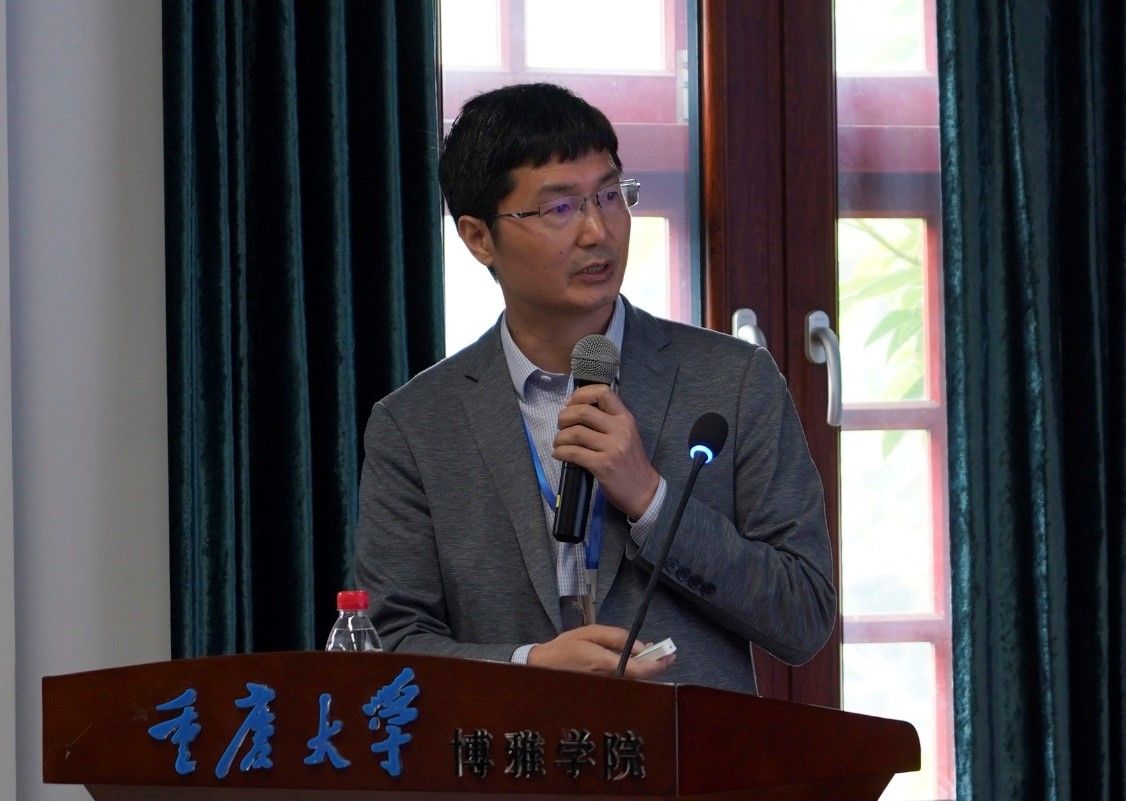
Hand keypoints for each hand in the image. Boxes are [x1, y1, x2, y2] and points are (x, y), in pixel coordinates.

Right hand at [526, 624, 674, 678]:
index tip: (671, 655)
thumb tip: (639, 647)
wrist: (541, 668)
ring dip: (644, 668)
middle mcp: (609, 681)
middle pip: (641, 677)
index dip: (658, 664)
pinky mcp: (602, 691)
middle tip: (663, 652)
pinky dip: (633, 672)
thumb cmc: (565, 648)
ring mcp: (606, 689)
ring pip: (634, 681)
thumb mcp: (590, 632)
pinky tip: (633, 662)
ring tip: (649, 654)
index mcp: (606, 665)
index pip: (640, 670)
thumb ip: (616, 637)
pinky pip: (625, 683)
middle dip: (654, 664)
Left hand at [554, 384, 660, 518]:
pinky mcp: (602, 465)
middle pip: (582, 411)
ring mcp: (612, 448)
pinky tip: (559, 454)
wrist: (644, 490)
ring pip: (574, 433)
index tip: (571, 404)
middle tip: (561, 426)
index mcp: (625, 418)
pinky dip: (560, 452)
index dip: (581, 394)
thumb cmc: (630, 462)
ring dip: (559, 437)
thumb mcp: (625, 434)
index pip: (603, 392)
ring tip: (558, 443)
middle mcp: (620, 429)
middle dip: (564, 417)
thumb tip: (576, 407)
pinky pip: (573, 453)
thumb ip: (607, 420)